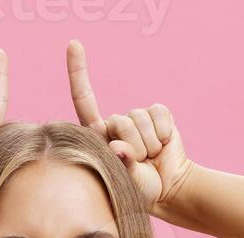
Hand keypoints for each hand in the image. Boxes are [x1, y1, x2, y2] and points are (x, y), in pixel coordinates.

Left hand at [65, 40, 194, 213]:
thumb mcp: (127, 182)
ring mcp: (137, 117)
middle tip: (141, 162)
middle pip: (120, 121)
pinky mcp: (158, 114)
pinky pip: (159, 114)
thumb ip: (122, 166)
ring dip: (150, 144)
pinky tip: (163, 144)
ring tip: (151, 156)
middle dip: (134, 146)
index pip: (84, 98)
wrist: (169, 185)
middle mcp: (115, 122)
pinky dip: (164, 132)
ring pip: (140, 119)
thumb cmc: (141, 187)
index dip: (78, 71)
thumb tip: (118, 148)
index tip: (73, 44)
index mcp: (98, 134)